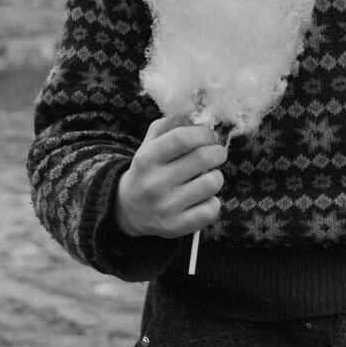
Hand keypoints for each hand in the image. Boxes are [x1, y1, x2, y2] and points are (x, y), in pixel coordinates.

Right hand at [114, 116, 227, 238]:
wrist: (127, 209)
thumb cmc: (148, 169)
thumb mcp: (149, 143)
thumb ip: (170, 125)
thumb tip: (196, 118)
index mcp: (146, 159)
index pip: (183, 138)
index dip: (204, 133)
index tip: (210, 136)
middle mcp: (154, 184)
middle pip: (203, 158)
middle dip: (218, 152)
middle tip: (216, 153)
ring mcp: (165, 208)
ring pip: (212, 183)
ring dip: (216, 175)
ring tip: (208, 176)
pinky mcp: (175, 227)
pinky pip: (211, 209)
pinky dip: (213, 201)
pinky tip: (203, 197)